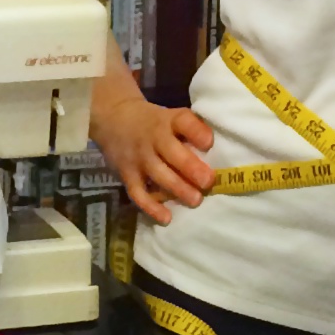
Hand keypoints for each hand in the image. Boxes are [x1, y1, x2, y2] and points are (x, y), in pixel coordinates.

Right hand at [90, 70, 216, 226]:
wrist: (113, 118)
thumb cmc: (153, 122)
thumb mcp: (169, 117)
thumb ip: (189, 131)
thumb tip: (221, 153)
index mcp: (167, 121)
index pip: (182, 122)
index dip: (196, 132)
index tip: (209, 143)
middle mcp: (152, 138)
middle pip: (171, 152)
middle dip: (190, 167)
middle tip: (208, 181)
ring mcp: (139, 158)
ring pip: (158, 174)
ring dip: (177, 188)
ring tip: (195, 200)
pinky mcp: (127, 174)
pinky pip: (138, 193)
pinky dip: (151, 207)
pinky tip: (166, 218)